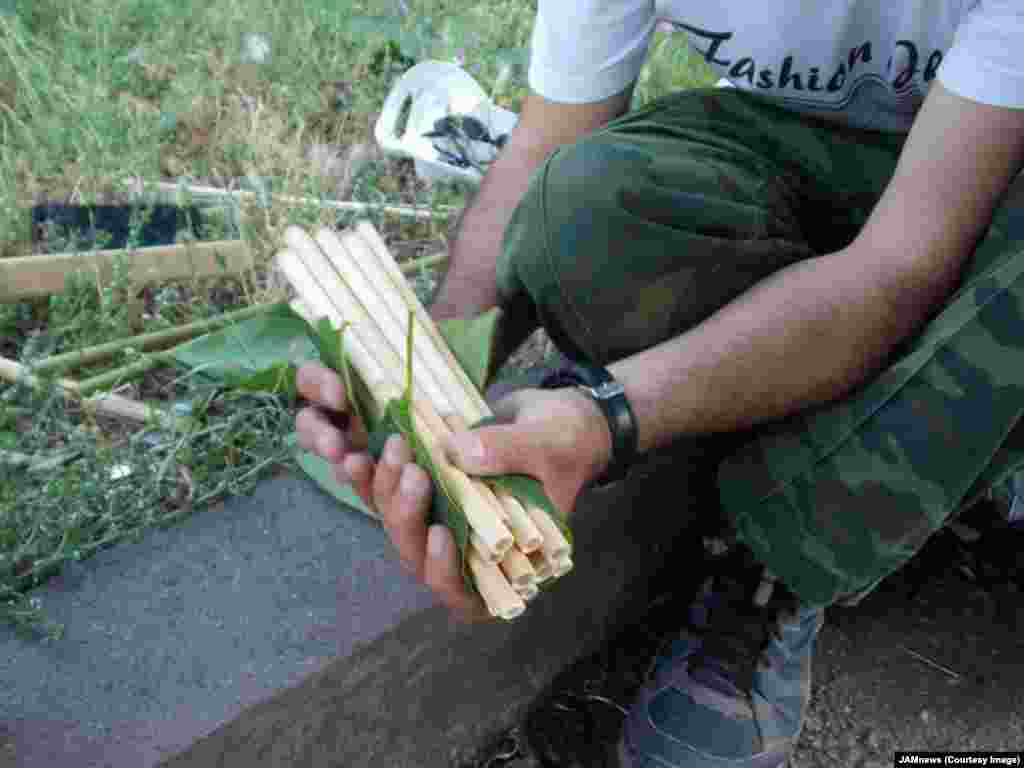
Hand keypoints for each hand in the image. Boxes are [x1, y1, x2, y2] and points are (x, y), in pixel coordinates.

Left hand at [294, 362, 612, 622]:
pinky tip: (357, 456)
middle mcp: (470, 549)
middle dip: (409, 517)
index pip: (469, 593)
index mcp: (508, 560)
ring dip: (387, 491)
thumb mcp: (547, 445)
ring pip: (400, 524)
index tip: (442, 534)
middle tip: (413, 471)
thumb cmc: (566, 441)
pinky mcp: (427, 491)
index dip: (446, 574)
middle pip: (423, 556)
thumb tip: (454, 452)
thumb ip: (506, 451)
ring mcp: (445, 520)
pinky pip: (390, 493)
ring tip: (394, 448)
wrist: (556, 417)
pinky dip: (373, 478)